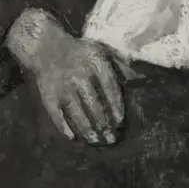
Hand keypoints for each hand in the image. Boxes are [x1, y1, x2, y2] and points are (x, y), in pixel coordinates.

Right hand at [5, 9, 124, 144]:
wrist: (46, 47)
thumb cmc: (81, 53)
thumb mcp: (102, 51)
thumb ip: (121, 65)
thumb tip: (142, 79)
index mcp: (95, 62)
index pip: (109, 87)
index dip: (115, 106)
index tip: (119, 121)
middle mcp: (78, 73)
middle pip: (92, 102)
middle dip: (102, 122)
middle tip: (110, 139)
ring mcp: (62, 85)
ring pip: (75, 110)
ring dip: (86, 128)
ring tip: (95, 140)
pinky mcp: (48, 94)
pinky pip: (55, 113)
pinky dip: (63, 126)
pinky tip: (72, 137)